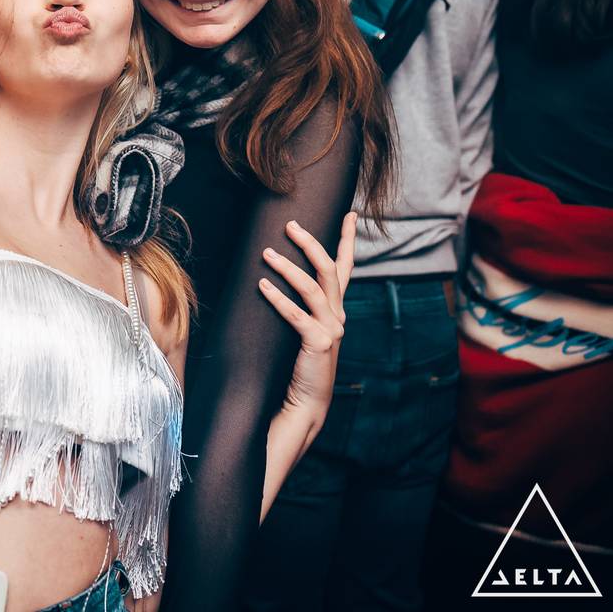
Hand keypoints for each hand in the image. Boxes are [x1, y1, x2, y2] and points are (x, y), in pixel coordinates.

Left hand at [258, 213, 354, 420]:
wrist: (306, 400)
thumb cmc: (299, 361)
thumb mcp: (305, 327)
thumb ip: (302, 305)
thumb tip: (274, 274)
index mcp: (337, 309)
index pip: (346, 268)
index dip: (348, 240)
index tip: (350, 214)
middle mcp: (338, 315)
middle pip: (330, 270)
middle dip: (311, 244)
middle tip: (290, 225)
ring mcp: (331, 330)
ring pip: (313, 288)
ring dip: (288, 268)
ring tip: (266, 254)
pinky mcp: (318, 344)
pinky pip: (297, 315)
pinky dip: (279, 299)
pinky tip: (262, 286)